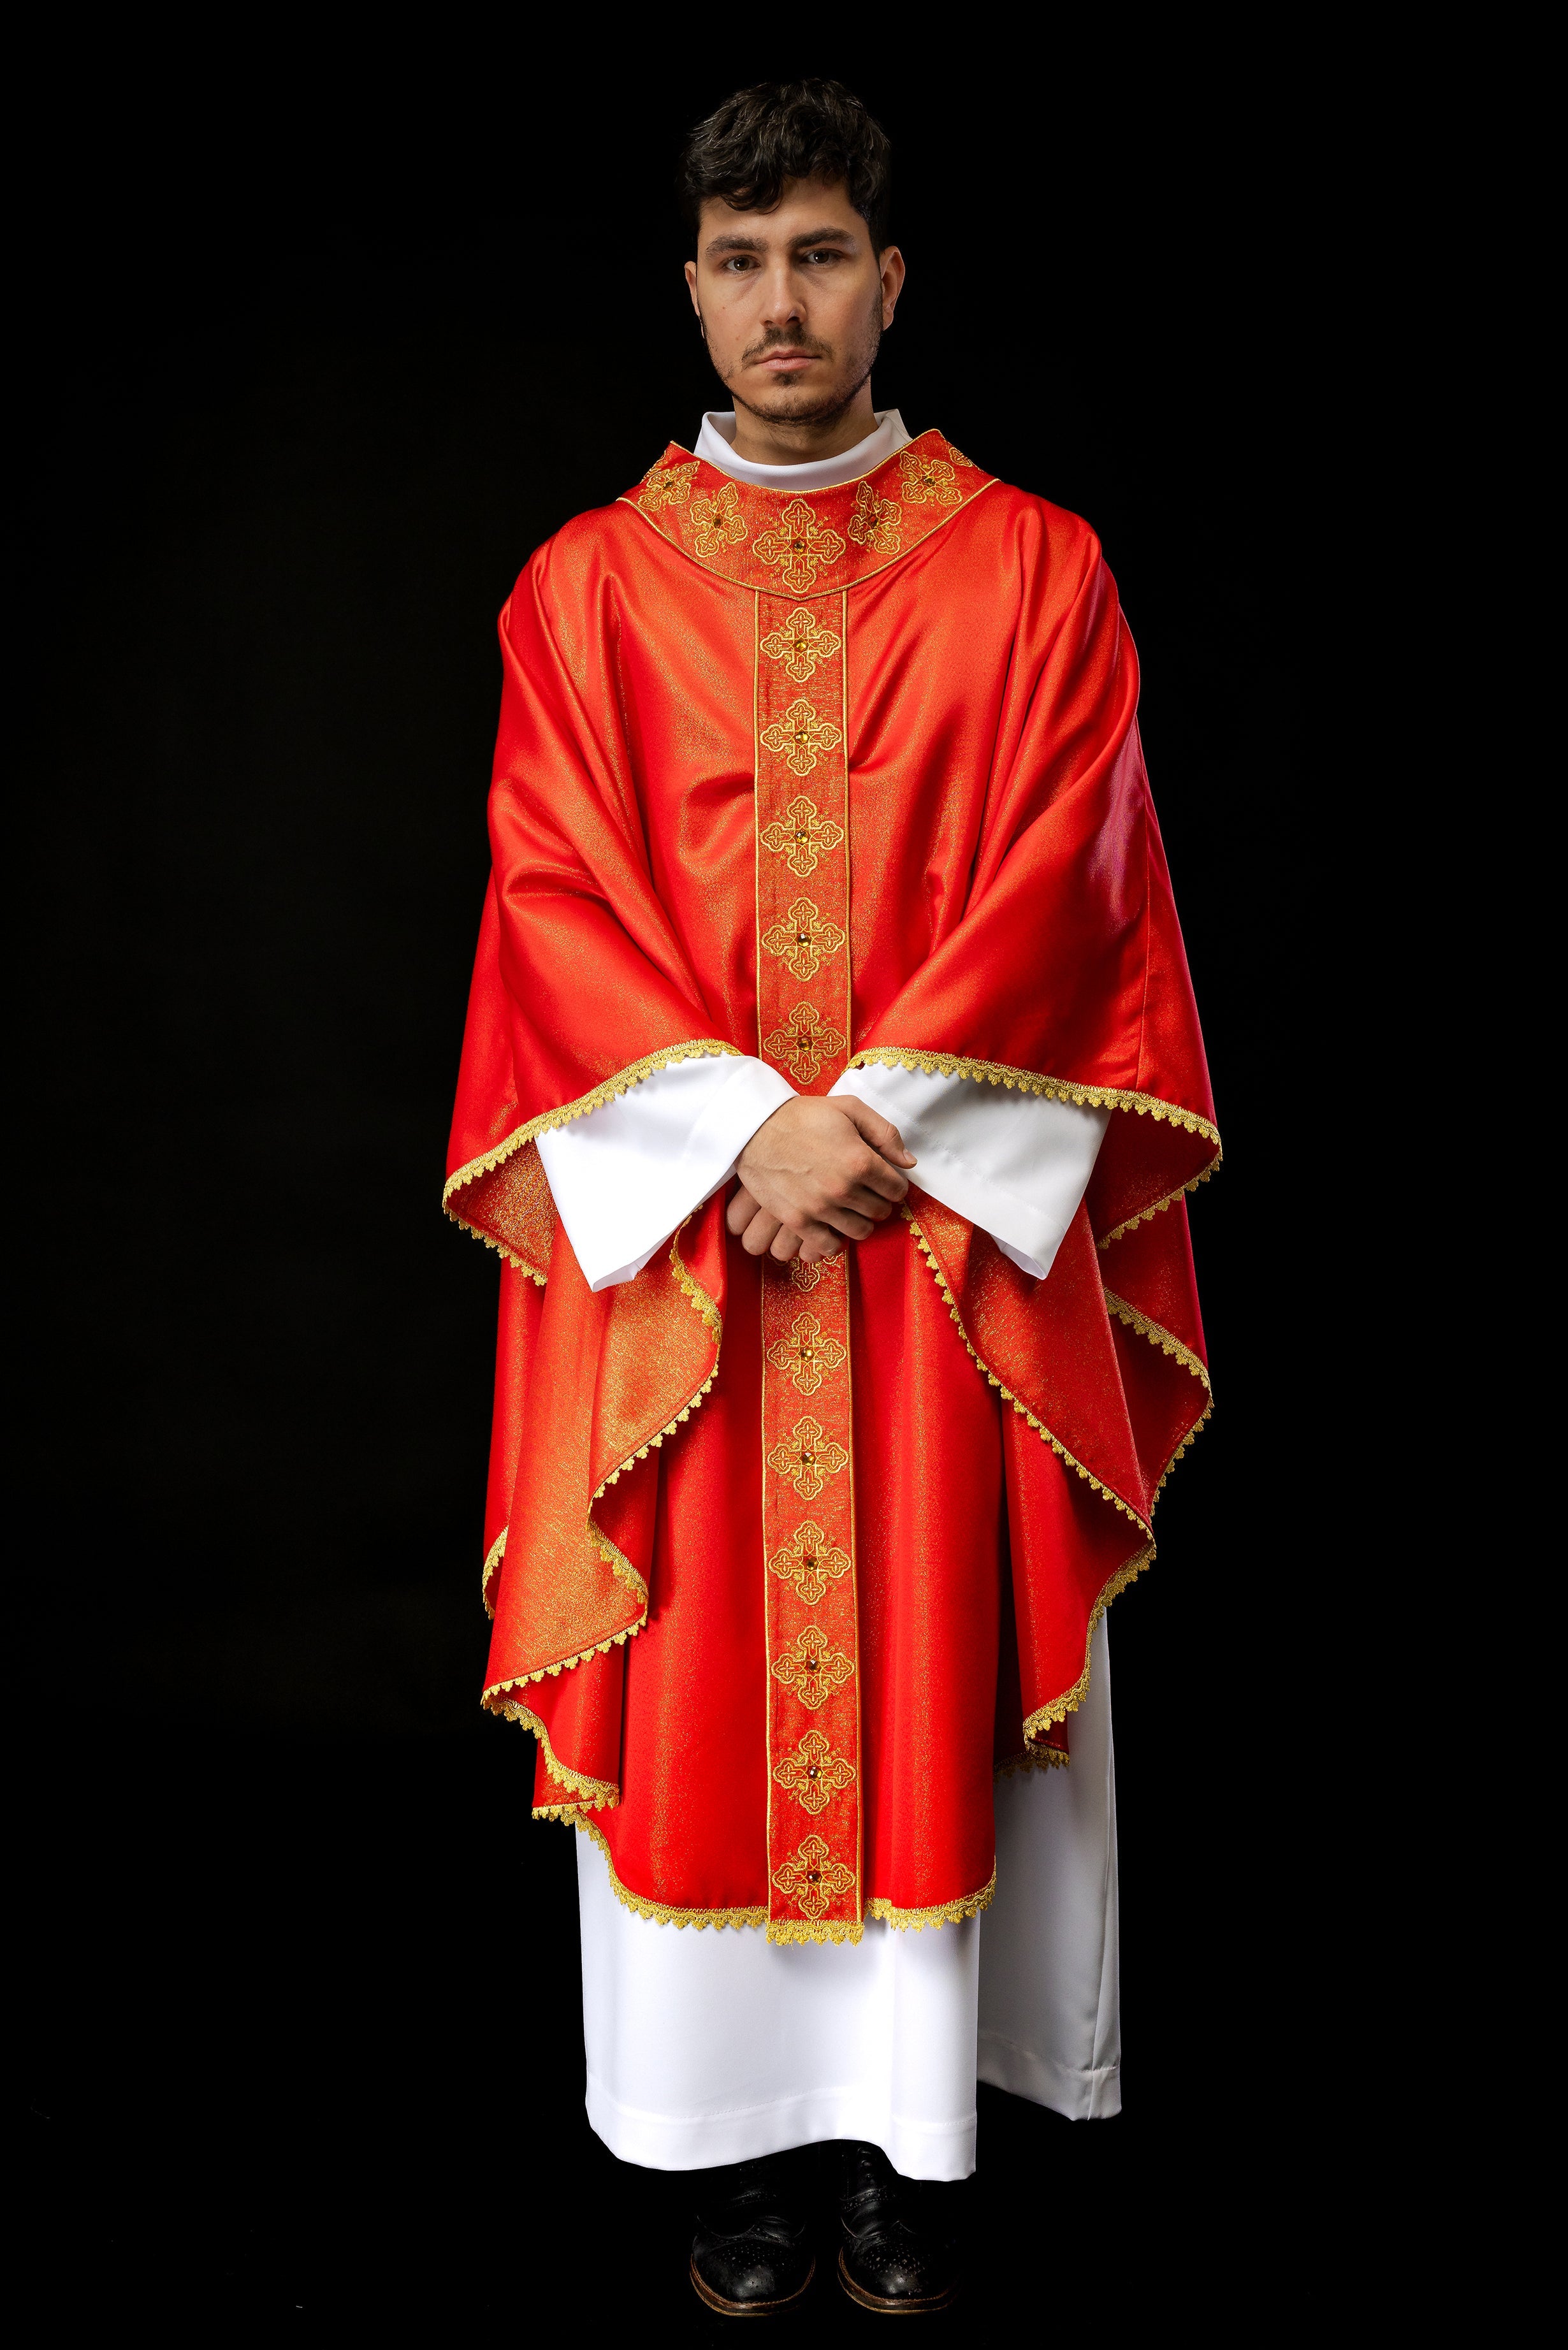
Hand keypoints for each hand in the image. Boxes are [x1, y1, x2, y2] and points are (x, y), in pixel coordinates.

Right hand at [726, 1095, 916, 1263]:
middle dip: (879, 1201)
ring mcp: (820, 1208)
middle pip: (880, 1211)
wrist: (755, 1127)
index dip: (894, 1184)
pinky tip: (833, 1225)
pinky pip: (829, 1247)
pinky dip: (836, 1240)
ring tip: (852, 1208)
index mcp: (860, 1161)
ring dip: (861, 1221)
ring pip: (860, 1231)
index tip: (885, 1180)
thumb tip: (909, 1163)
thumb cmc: (803, 1115)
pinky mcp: (798, 1221)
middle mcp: (843, 1189)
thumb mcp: (849, 1108)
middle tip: (868, 1192)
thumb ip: (885, 1133)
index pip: (897, 1189)